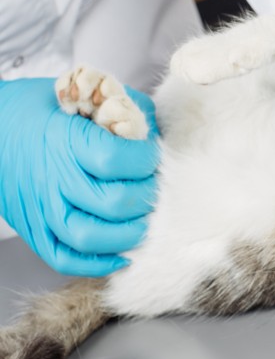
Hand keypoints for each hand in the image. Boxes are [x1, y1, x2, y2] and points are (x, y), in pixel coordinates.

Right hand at [0, 78, 158, 275]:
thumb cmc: (43, 109)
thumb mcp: (84, 95)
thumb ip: (126, 109)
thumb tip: (157, 134)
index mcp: (66, 141)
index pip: (117, 161)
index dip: (146, 160)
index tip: (153, 155)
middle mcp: (53, 178)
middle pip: (113, 202)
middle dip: (146, 196)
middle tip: (154, 186)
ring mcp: (41, 208)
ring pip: (91, 237)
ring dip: (129, 233)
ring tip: (144, 217)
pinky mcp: (33, 229)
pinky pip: (65, 258)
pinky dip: (97, 263)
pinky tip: (123, 253)